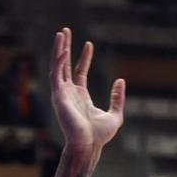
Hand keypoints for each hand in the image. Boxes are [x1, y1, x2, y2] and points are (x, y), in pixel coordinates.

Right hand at [50, 26, 124, 156]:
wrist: (89, 145)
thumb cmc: (99, 135)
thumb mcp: (115, 114)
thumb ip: (117, 98)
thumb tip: (120, 81)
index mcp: (81, 96)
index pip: (80, 71)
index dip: (84, 58)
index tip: (89, 44)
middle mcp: (69, 93)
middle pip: (65, 65)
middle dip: (65, 48)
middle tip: (65, 31)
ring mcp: (62, 93)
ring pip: (57, 66)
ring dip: (58, 50)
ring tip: (61, 33)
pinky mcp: (57, 96)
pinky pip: (56, 75)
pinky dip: (58, 62)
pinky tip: (63, 50)